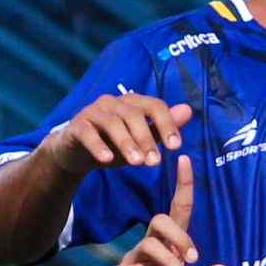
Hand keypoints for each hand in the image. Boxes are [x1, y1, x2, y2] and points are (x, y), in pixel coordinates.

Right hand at [48, 92, 194, 178]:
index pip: (154, 106)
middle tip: (155, 162)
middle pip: (134, 115)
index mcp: (133, 103)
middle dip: (147, 139)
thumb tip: (188, 110)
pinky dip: (98, 145)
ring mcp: (93, 111)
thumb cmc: (115, 144)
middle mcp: (113, 102)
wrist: (79, 152)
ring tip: (137, 163)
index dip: (167, 124)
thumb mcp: (142, 139)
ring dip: (126, 143)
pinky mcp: (76, 125)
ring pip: (112, 123)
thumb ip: (162, 128)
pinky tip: (107, 159)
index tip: (176, 147)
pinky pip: (88, 133)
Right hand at [106, 156, 228, 265]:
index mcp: (169, 248)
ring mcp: (133, 262)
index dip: (182, 186)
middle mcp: (150, 249)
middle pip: (159, 221)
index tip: (186, 160)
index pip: (176, 210)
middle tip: (193, 258)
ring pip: (149, 245)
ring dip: (170, 260)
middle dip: (179, 236)